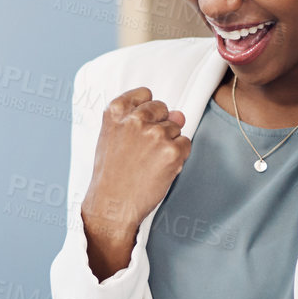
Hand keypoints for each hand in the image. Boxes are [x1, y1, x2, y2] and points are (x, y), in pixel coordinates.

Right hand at [81, 88, 190, 278]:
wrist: (112, 205)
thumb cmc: (111, 173)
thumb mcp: (114, 139)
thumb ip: (142, 120)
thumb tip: (179, 114)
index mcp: (116, 112)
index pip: (145, 94)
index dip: (146, 110)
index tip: (140, 125)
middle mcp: (136, 119)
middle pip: (162, 109)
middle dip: (159, 125)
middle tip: (144, 150)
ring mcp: (155, 134)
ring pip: (176, 128)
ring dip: (168, 143)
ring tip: (149, 162)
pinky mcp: (172, 151)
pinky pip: (186, 144)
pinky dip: (179, 156)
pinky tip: (161, 169)